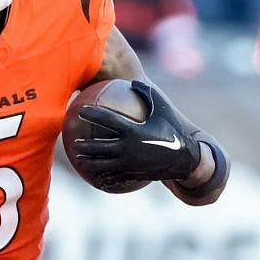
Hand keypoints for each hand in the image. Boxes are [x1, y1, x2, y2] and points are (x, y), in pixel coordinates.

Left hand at [68, 80, 201, 188]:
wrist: (186, 158)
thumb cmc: (173, 129)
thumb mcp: (163, 108)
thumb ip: (147, 94)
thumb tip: (133, 81)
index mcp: (132, 130)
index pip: (106, 120)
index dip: (92, 114)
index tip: (79, 110)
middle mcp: (127, 148)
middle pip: (98, 147)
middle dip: (83, 145)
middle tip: (73, 142)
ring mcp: (128, 164)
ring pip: (101, 164)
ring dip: (88, 162)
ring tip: (79, 159)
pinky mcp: (132, 174)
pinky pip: (113, 176)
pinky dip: (102, 177)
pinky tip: (95, 177)